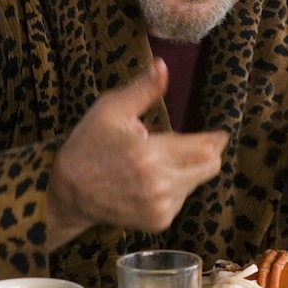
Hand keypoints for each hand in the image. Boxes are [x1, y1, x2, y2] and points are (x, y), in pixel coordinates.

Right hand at [49, 58, 228, 240]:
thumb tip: (163, 65)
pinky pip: (182, 200)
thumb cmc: (89, 145)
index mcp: (148, 155)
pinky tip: (151, 181)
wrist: (67, 191)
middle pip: (209, 168)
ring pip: (196, 183)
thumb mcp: (111, 109)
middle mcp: (158, 185)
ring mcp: (159, 207)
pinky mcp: (157, 222)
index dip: (216, 139)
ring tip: (159, 162)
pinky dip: (175, 188)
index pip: (203, 149)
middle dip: (207, 154)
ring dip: (188, 170)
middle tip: (196, 144)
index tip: (220, 134)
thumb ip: (143, 89)